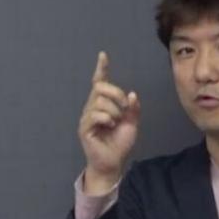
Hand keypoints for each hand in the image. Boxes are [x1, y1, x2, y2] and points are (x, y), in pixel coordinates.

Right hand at [77, 51, 140, 191]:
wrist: (113, 163)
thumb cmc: (120, 143)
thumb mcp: (132, 123)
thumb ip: (133, 108)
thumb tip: (132, 94)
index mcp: (103, 104)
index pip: (100, 82)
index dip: (101, 68)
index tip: (103, 55)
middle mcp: (92, 107)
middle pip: (101, 87)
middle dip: (117, 94)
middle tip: (125, 108)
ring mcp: (87, 117)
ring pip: (100, 101)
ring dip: (114, 111)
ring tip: (116, 122)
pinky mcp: (84, 128)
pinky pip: (95, 114)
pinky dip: (107, 118)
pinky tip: (110, 126)